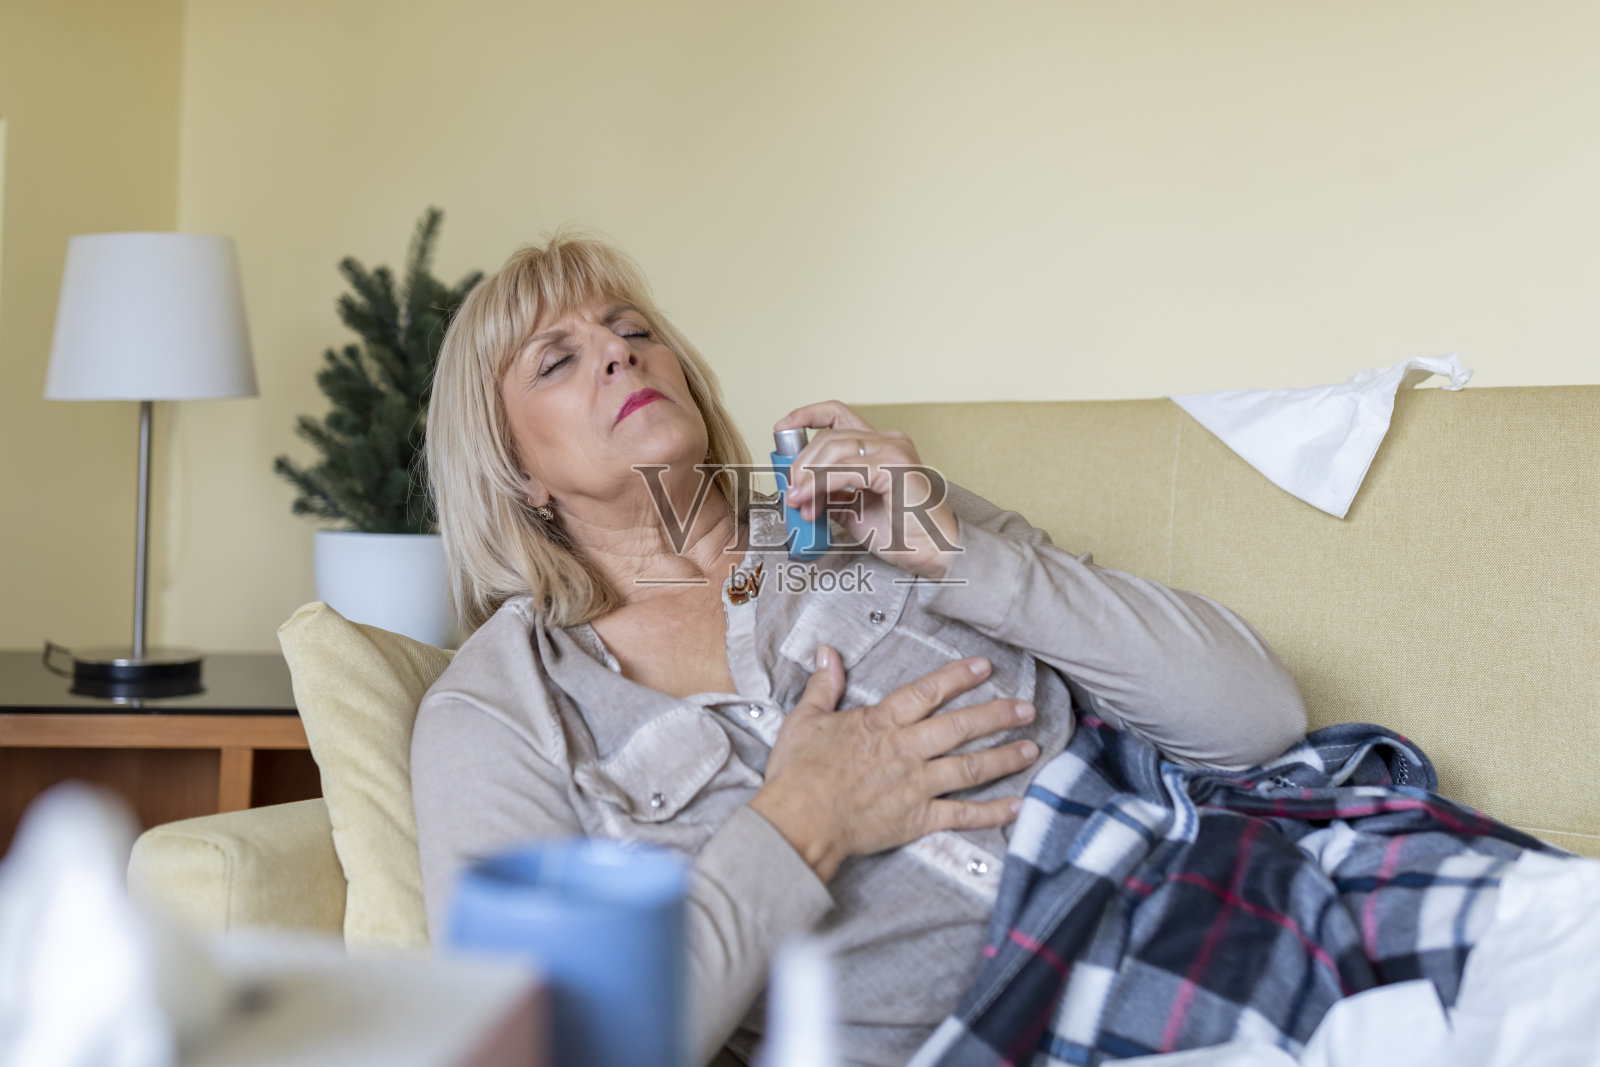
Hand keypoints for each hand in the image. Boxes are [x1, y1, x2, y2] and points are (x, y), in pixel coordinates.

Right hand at [748, 645, 1039, 883]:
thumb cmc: (797, 772)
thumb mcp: (805, 719)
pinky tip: (1016, 806)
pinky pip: (961, 815)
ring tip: (1032, 748)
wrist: (797, 823)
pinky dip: (991, 812)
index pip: (928, 693)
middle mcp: (906, 751)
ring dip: (1004, 757)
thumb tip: (827, 652)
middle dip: (997, 715)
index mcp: (881, 724)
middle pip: (960, 727)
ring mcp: (915, 786)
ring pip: (969, 767)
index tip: (985, 666)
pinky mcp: (916, 819)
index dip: (958, 677)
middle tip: (1026, 707)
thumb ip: (824, 685)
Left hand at [773, 400, 961, 579]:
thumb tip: (798, 492)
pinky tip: (813, 503)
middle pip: (828, 436)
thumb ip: (830, 495)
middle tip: (791, 492)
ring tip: (800, 503)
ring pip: (833, 449)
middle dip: (800, 464)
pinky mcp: (895, 468)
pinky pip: (846, 471)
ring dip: (808, 477)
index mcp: (879, 445)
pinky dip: (822, 485)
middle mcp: (888, 441)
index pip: (836, 414)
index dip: (805, 415)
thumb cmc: (903, 533)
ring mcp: (893, 451)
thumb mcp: (854, 510)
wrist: (935, 553)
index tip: (781, 428)